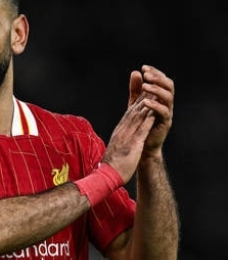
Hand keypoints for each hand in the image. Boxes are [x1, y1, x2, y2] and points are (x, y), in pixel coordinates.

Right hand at [101, 66, 162, 182]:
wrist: (105, 176)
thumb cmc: (111, 165)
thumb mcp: (116, 148)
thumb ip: (120, 139)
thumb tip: (123, 135)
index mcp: (119, 131)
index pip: (130, 112)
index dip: (137, 100)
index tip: (144, 89)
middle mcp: (122, 130)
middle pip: (134, 110)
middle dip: (142, 95)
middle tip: (149, 83)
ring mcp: (127, 136)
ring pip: (137, 116)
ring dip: (146, 103)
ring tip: (153, 92)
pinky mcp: (133, 144)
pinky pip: (141, 130)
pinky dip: (147, 120)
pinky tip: (154, 112)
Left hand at [128, 64, 174, 155]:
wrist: (143, 145)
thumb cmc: (141, 123)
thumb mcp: (136, 104)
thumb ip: (136, 89)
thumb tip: (135, 72)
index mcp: (161, 97)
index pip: (162, 80)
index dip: (155, 72)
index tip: (143, 67)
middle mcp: (167, 103)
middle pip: (169, 85)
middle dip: (158, 78)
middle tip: (146, 74)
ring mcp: (167, 112)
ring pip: (168, 97)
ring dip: (157, 89)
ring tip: (145, 86)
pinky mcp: (165, 123)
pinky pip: (163, 112)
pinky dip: (155, 105)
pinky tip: (145, 102)